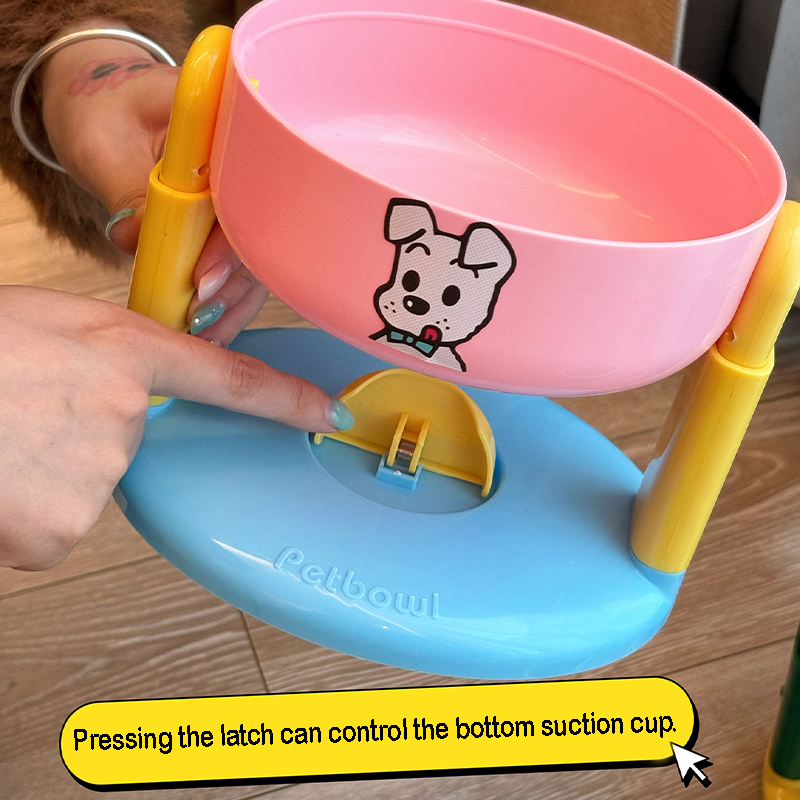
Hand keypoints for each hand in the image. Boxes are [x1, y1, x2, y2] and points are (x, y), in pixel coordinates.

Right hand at [0, 286, 351, 570]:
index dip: (287, 398)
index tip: (327, 414)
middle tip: (21, 417)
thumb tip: (122, 403)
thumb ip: (100, 360)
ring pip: (84, 488)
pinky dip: (22, 513)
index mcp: (121, 350)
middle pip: (126, 443)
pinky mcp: (61, 531)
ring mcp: (97, 473)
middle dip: (80, 436)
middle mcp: (125, 412)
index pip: (231, 378)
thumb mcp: (41, 327)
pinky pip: (53, 527)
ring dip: (43, 475)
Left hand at [40, 23, 262, 343]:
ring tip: (200, 336)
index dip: (234, 242)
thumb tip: (139, 238)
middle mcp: (251, 163)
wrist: (105, 109)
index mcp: (230, 125)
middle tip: (198, 322)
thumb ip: (124, 188)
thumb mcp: (102, 143)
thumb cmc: (103, 109)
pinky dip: (225, 300)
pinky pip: (242, 267)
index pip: (252, 191)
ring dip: (232, 303)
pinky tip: (206, 327)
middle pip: (264, 235)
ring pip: (259, 260)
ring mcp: (247, 198)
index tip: (202, 281)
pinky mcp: (236, 224)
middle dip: (234, 286)